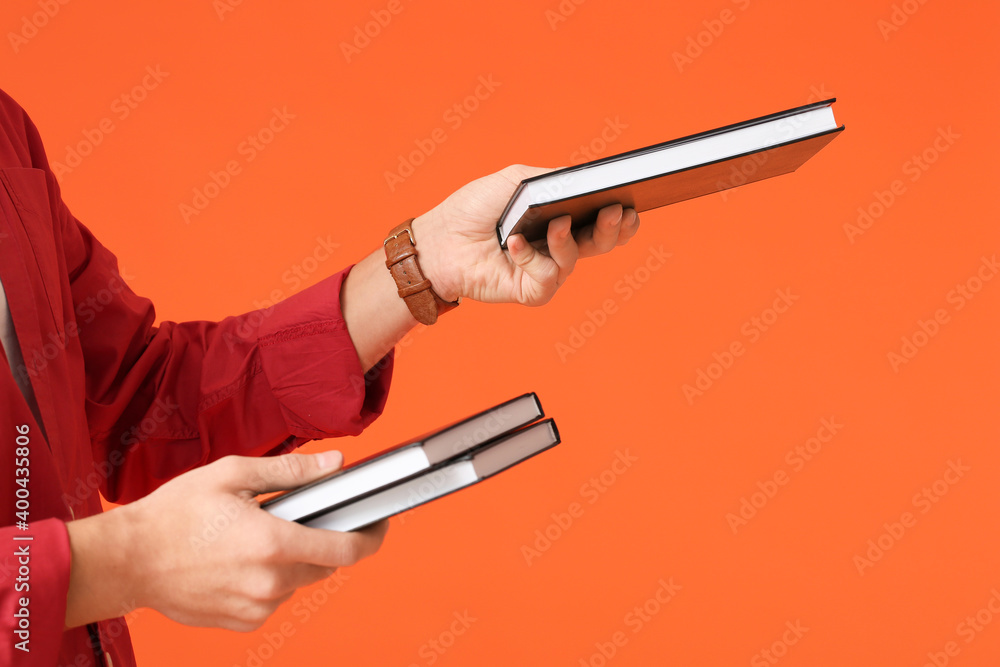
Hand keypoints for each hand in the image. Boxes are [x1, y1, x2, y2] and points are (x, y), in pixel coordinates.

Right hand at [65, 451, 388, 631]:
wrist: (126, 561)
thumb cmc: (174, 515)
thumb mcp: (233, 475)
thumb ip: (292, 472)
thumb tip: (335, 464)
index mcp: (273, 543)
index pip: (346, 549)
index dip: (371, 537)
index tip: (379, 524)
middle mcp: (269, 582)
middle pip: (326, 565)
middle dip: (325, 539)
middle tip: (304, 515)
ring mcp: (256, 607)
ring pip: (301, 582)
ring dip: (296, 559)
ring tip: (262, 534)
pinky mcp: (242, 621)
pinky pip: (275, 599)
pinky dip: (272, 579)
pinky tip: (244, 558)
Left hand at [412, 164, 639, 305]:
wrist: (440, 238)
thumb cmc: (476, 207)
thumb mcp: (517, 181)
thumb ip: (551, 180)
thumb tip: (583, 181)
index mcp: (561, 221)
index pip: (601, 223)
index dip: (622, 219)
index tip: (633, 206)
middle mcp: (558, 248)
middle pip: (599, 244)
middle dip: (611, 229)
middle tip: (615, 212)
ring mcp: (545, 271)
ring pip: (574, 261)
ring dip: (567, 241)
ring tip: (558, 223)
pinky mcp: (529, 290)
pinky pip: (545, 279)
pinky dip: (530, 258)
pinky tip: (513, 244)